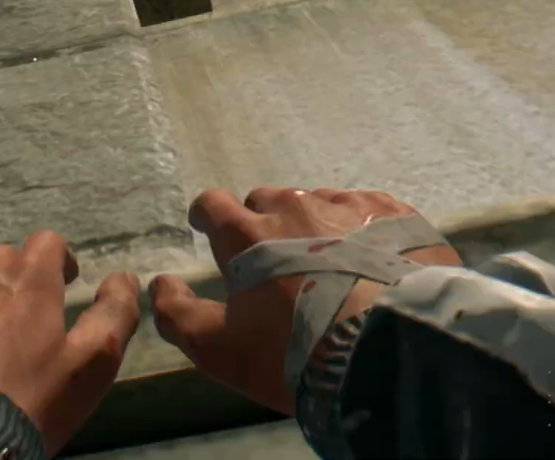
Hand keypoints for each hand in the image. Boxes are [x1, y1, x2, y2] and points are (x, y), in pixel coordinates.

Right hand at [149, 188, 462, 414]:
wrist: (393, 352)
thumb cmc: (296, 352)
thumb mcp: (221, 350)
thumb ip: (179, 315)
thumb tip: (159, 284)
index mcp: (247, 235)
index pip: (213, 204)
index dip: (207, 215)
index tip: (208, 227)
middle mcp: (294, 208)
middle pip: (266, 201)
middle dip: (262, 224)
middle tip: (275, 261)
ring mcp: (347, 205)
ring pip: (318, 203)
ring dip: (314, 226)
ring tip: (332, 266)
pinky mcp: (395, 213)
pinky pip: (366, 209)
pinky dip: (362, 229)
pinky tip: (373, 260)